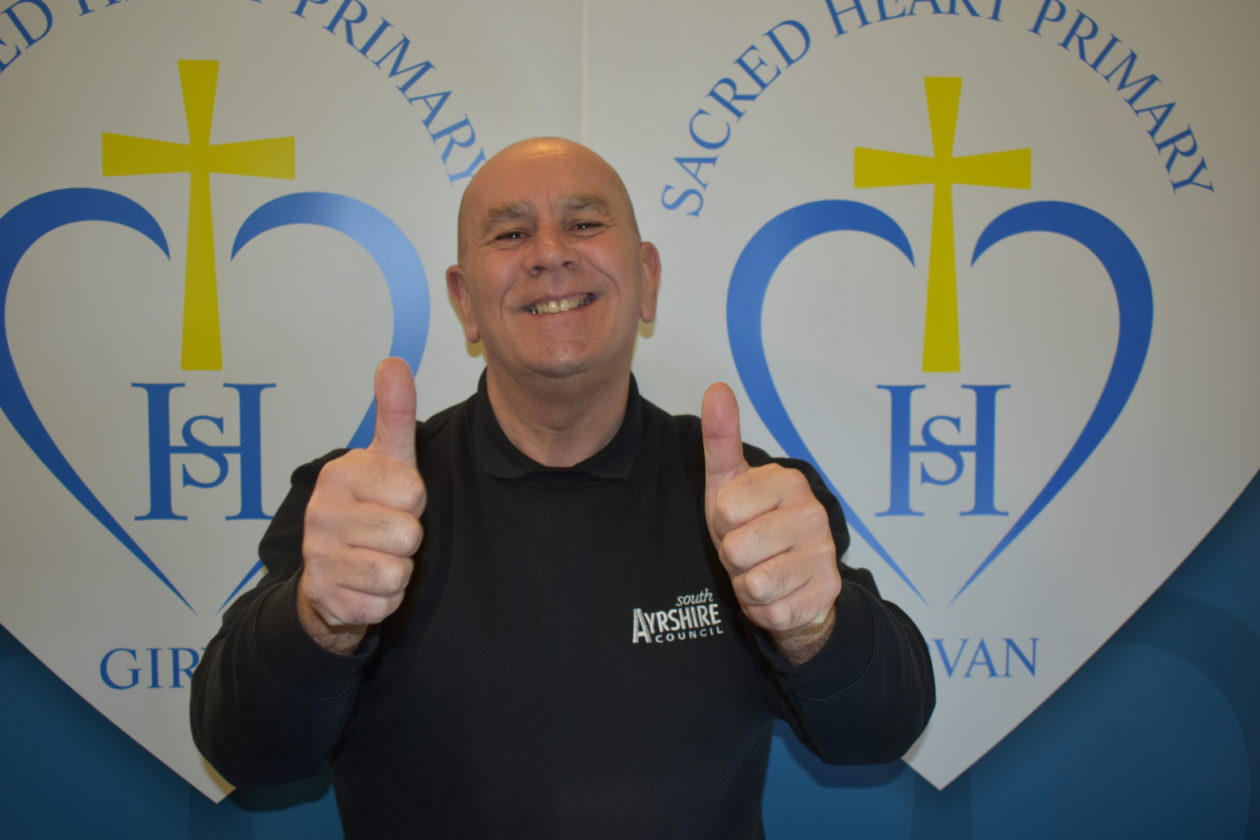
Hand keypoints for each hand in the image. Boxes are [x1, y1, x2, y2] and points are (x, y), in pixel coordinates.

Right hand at [297, 358, 425, 653]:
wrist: (331, 571)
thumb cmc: (370, 506)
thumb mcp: (388, 458)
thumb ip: (394, 413)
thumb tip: (393, 362)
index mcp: (339, 474)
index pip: (413, 491)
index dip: (414, 501)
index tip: (395, 500)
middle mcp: (320, 513)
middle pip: (408, 535)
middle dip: (408, 539)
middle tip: (386, 532)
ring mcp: (317, 557)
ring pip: (396, 572)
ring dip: (398, 570)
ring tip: (378, 556)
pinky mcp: (324, 597)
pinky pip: (383, 604)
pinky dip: (385, 600)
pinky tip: (367, 584)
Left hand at [702, 383, 841, 663]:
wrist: (795, 582)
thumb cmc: (755, 526)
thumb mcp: (729, 484)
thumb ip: (721, 439)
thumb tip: (717, 389)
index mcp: (789, 481)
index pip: (725, 508)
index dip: (721, 522)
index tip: (737, 520)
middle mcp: (814, 513)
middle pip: (737, 549)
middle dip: (733, 556)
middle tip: (749, 549)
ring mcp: (825, 554)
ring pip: (753, 583)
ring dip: (747, 585)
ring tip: (761, 569)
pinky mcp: (826, 593)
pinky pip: (770, 612)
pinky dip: (763, 609)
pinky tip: (777, 593)